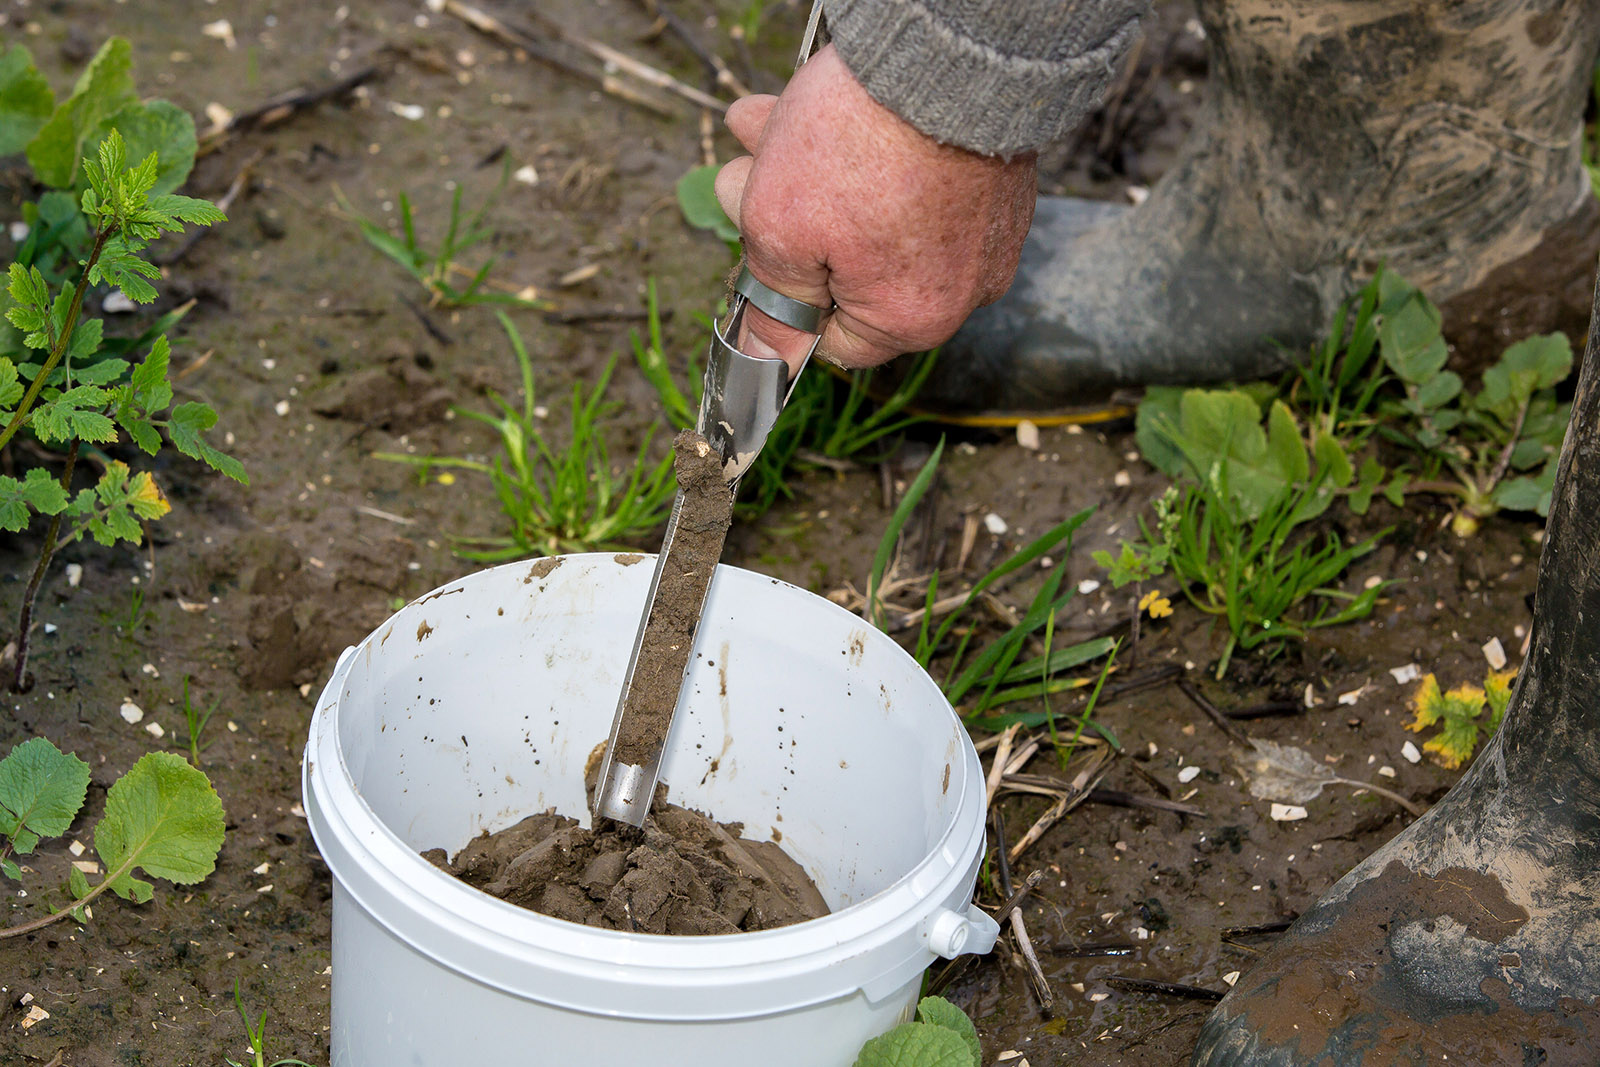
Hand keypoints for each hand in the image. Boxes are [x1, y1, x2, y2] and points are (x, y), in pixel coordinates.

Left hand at [714, 45, 1036, 373]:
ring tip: (760, 124)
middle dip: (785, 220)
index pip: (834, 340)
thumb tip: (763, 360)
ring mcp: (986, 230)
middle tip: (744, 174)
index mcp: (914, 318)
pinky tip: (816, 108)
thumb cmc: (861, 146)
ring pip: (875, 216)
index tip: (755, 252)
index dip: (785, 298)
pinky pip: (918, 184)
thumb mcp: (782, 235)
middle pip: (849, 270)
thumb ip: (770, 304)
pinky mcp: (996, 178)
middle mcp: (963, 287)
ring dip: (809, 173)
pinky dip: (865, 153)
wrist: (948, 49)